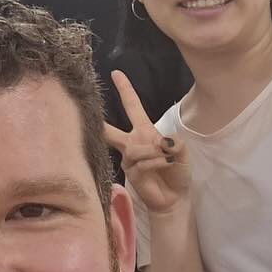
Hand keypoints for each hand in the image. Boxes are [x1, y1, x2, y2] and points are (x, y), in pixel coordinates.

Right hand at [103, 70, 191, 215]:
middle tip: (89, 110)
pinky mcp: (130, 173)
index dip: (125, 90)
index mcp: (144, 132)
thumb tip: (161, 140)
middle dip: (101, 122)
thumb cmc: (176, 172)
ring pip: (134, 148)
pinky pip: (140, 161)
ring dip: (154, 152)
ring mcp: (129, 158)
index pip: (133, 107)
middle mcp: (132, 142)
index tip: (116, 73)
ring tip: (167, 159)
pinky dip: (156, 162)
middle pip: (111, 130)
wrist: (175, 197)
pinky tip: (164, 165)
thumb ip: (174, 142)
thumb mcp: (181, 152)